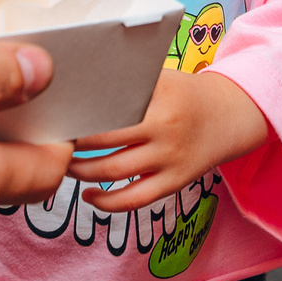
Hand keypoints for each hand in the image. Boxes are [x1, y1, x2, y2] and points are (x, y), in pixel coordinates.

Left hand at [71, 69, 270, 213]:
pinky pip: (135, 199)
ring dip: (81, 172)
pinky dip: (107, 203)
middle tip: (51, 141)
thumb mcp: (159, 77)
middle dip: (71, 144)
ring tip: (64, 165)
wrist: (230, 116)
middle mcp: (165, 127)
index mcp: (158, 94)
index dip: (77, 113)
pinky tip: (89, 196)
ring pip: (113, 171)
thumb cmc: (184, 93)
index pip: (106, 105)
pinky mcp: (175, 181)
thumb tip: (75, 87)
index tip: (55, 114)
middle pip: (103, 140)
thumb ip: (124, 82)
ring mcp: (170, 157)